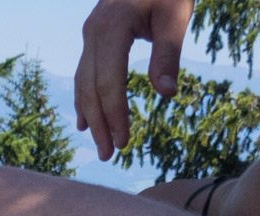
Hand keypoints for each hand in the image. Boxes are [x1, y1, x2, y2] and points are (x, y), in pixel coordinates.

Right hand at [75, 0, 193, 160]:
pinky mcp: (94, 36)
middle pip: (90, 86)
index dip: (115, 114)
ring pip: (83, 81)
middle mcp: (94, 30)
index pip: (109, 81)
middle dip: (99, 123)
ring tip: (101, 144)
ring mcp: (90, 33)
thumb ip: (168, 54)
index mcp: (113, 26)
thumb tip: (166, 94)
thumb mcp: (176, 16)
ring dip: (90, 116)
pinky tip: (87, 121)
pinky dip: (85, 99)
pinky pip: (84, 73)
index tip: (124, 143)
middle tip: (110, 156)